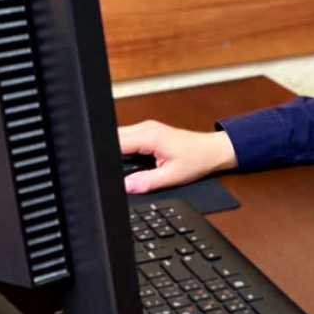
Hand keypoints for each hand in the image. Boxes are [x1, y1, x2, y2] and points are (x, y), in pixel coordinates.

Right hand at [116, 120, 236, 193]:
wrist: (212, 150)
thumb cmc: (196, 160)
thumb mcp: (171, 176)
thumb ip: (146, 182)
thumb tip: (126, 186)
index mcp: (149, 136)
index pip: (117, 142)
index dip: (105, 155)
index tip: (101, 168)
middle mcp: (145, 127)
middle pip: (114, 136)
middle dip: (108, 152)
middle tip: (107, 170)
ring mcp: (146, 127)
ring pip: (120, 136)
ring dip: (116, 150)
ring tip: (117, 166)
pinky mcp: (148, 131)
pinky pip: (128, 137)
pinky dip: (124, 148)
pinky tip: (127, 160)